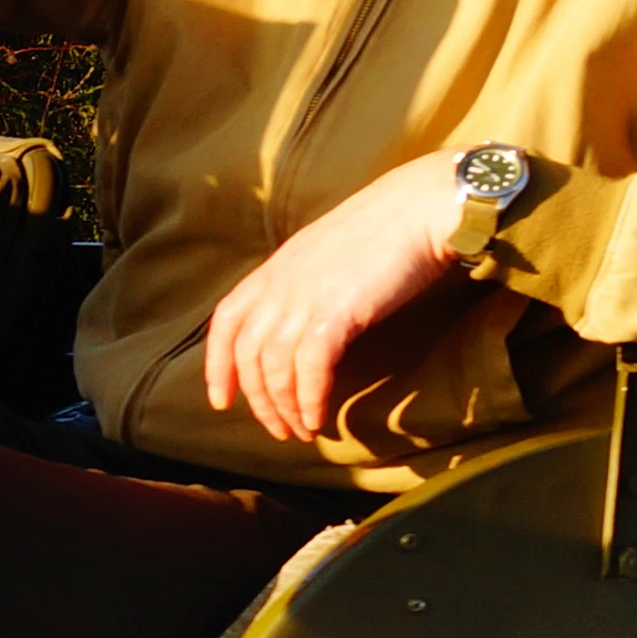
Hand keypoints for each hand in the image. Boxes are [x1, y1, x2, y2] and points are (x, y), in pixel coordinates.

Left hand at [201, 150, 472, 444]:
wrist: (420, 207)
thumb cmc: (384, 231)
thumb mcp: (324, 255)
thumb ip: (303, 286)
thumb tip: (301, 326)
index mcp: (273, 269)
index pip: (225, 322)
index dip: (216, 365)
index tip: (221, 400)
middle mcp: (279, 284)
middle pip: (248, 354)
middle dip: (259, 400)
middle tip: (278, 430)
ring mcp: (304, 297)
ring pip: (275, 368)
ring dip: (286, 407)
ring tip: (303, 430)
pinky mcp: (335, 312)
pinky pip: (310, 369)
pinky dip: (310, 399)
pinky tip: (318, 418)